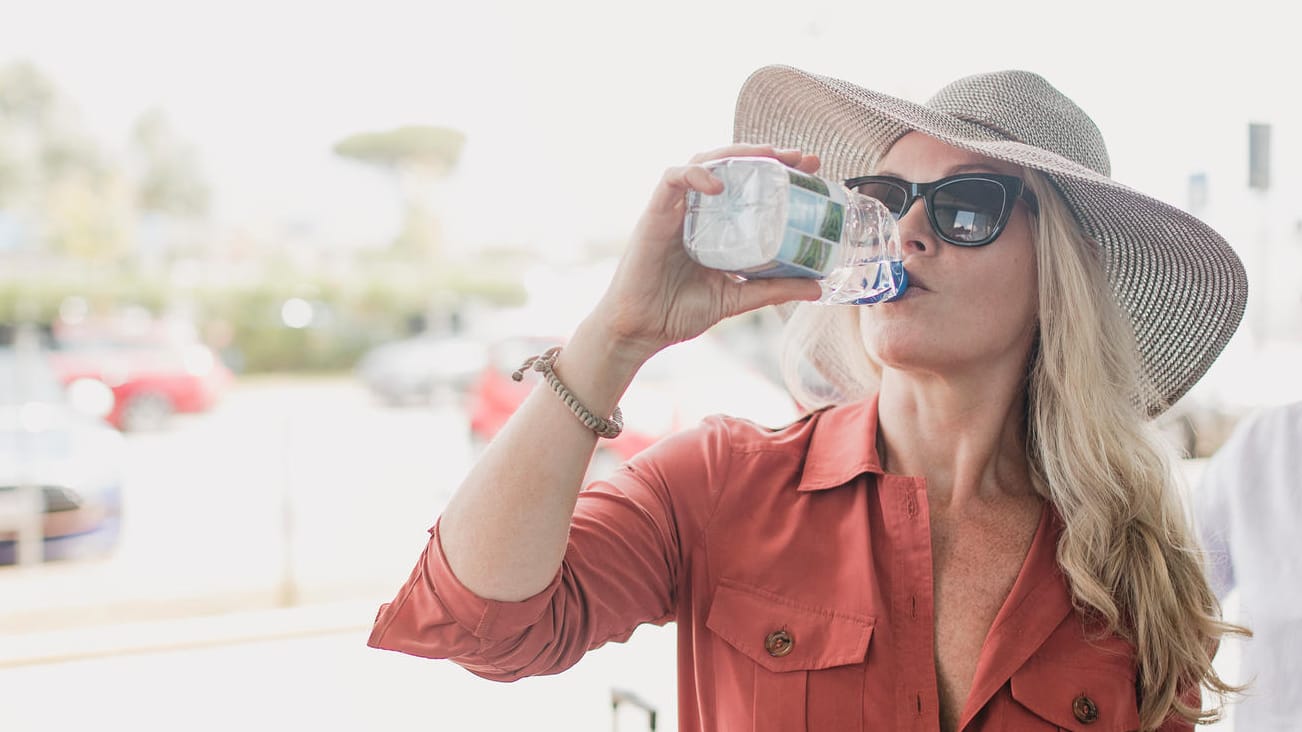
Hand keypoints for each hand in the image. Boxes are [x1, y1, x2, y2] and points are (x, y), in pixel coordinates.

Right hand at [591, 144, 823, 363]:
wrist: (640, 331)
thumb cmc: (677, 312)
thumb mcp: (737, 299)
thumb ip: (773, 289)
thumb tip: (817, 287)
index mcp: (715, 225)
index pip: (748, 185)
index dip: (778, 171)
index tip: (810, 167)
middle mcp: (696, 211)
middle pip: (730, 166)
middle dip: (765, 155)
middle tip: (798, 157)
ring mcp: (675, 210)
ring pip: (703, 162)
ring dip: (735, 154)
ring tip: (766, 155)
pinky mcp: (653, 216)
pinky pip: (672, 180)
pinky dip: (694, 175)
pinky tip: (717, 184)